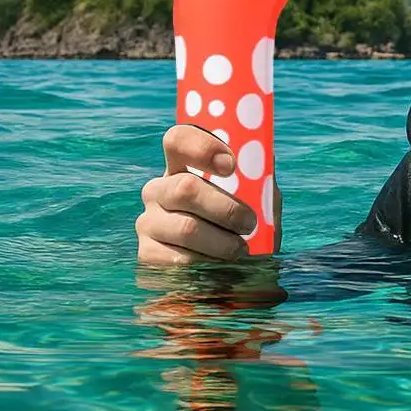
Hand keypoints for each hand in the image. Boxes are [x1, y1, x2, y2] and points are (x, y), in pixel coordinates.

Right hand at [134, 124, 280, 265]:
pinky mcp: (147, 255)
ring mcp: (147, 222)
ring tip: (241, 250)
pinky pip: (179, 260)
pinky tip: (219, 266)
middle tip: (249, 223)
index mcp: (182, 166)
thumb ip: (260, 180)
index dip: (202, 148)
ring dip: (223, 242)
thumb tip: (263, 166)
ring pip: (186, 228)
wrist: (236, 271)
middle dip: (226, 209)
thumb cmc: (246, 224)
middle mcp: (157, 190)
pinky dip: (208, 264)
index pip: (177, 140)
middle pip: (185, 188)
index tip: (231, 167)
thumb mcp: (259, 198)